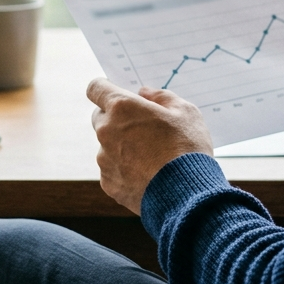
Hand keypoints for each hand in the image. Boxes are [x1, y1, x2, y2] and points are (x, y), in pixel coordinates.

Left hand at [87, 78, 213, 214]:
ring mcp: (104, 159)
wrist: (186, 194)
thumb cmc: (187, 148)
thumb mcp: (186, 111)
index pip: (96, 88)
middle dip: (116, 118)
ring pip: (107, 145)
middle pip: (100, 117)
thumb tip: (145, 94)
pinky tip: (148, 174)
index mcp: (122, 108)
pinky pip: (112, 170)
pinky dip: (125, 169)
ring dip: (122, 146)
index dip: (104, 88)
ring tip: (151, 156)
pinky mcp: (109, 183)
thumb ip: (162, 96)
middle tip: (142, 126)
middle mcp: (106, 131)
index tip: (116, 93)